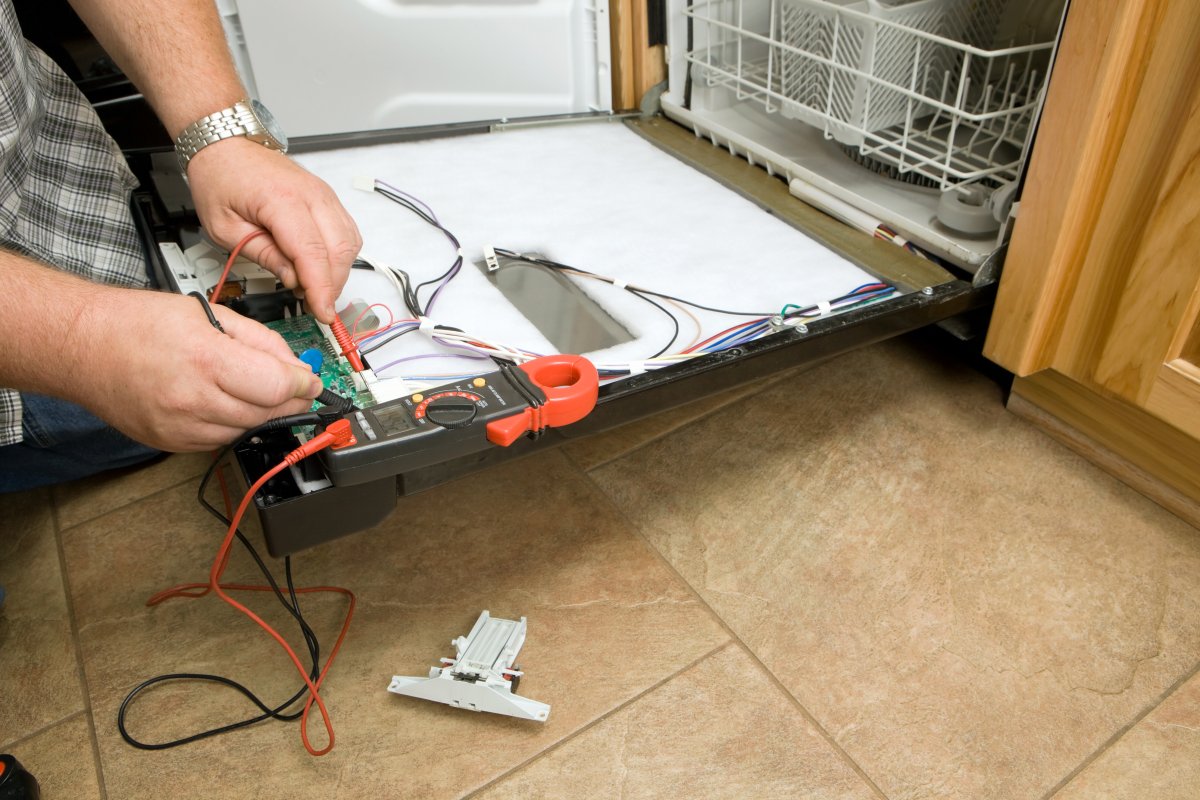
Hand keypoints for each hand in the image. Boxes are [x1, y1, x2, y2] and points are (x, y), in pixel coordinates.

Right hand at [69, 288, 322, 450]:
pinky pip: (220, 440)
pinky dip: (233, 424)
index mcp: (206, 360)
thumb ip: (260, 342)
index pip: (279, 386)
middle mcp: (193, 400)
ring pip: (247, 430)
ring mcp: (180, 427)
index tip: (314, 381)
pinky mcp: (170, 443)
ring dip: (262, 413)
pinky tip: (223, 402)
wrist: (81, 346)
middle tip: (297, 388)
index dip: (305, 384)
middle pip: (268, 412)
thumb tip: (296, 367)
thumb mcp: (210, 314)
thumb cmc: (137, 323)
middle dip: (290, 400)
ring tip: (254, 388)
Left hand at [186, 138, 361, 323]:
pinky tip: (322, 267)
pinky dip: (341, 255)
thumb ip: (262, 254)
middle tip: (314, 305)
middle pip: (339, 250)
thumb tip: (293, 278)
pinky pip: (348, 232)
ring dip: (338, 271)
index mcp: (282, 200)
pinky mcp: (327, 198)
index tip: (322, 312)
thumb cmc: (220, 178)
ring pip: (350, 243)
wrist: (227, 145)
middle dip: (332, 285)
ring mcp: (324, 194)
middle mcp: (311, 194)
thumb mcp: (224, 226)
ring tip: (314, 287)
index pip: (313, 252)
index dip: (321, 287)